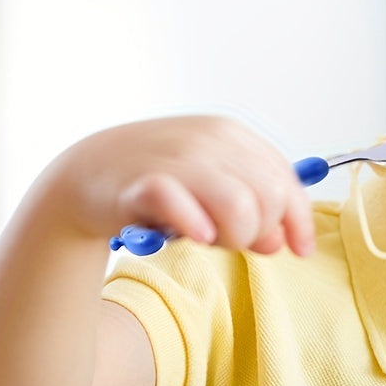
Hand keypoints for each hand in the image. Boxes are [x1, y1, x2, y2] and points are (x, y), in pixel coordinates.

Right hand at [45, 115, 315, 256]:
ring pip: (240, 207)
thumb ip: (252, 207)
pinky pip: (185, 207)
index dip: (299, 220)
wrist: (86, 172)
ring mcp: (177, 157)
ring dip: (231, 236)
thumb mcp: (213, 187)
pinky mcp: (144, 181)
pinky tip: (193, 234)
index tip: (300, 250)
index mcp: (232, 135)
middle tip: (227, 238)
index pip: (285, 180)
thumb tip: (281, 241)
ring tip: (207, 237)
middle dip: (258, 231)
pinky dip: (195, 226)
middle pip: (269, 198)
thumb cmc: (158, 181)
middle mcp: (210, 139)